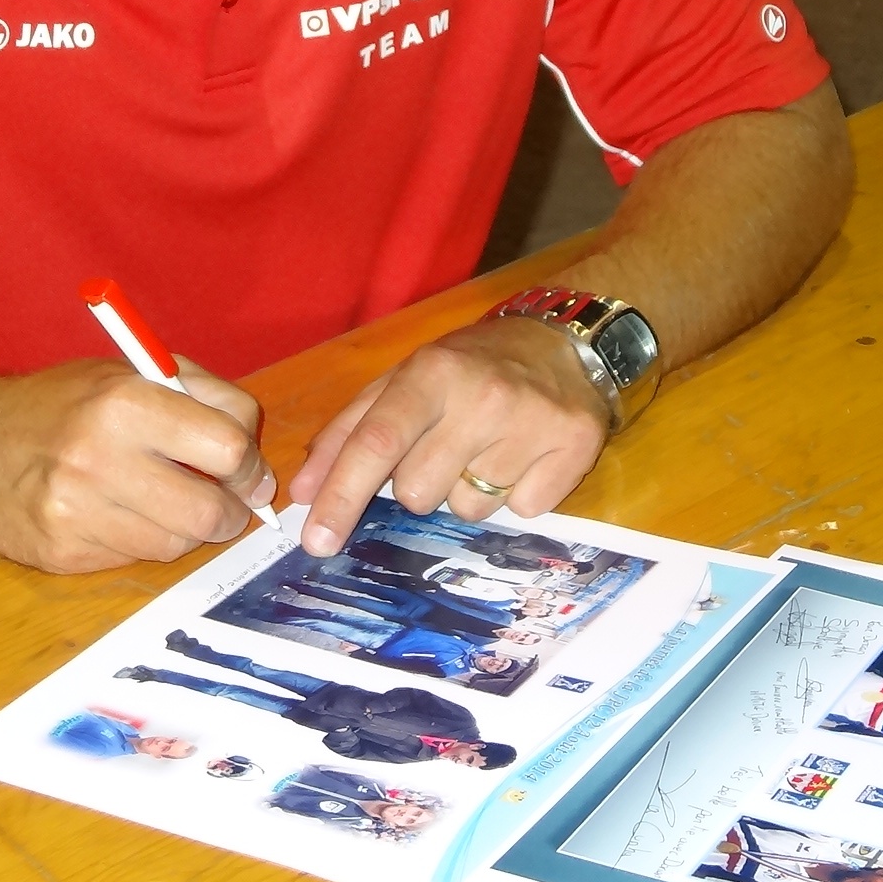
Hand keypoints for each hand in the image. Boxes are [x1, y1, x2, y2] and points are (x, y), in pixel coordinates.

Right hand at [0, 357, 273, 573]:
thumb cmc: (61, 403)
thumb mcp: (129, 371)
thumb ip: (199, 395)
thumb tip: (253, 449)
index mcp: (125, 401)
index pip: (227, 445)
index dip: (249, 464)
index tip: (248, 472)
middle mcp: (99, 457)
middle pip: (209, 510)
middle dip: (231, 511)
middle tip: (227, 503)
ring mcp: (77, 512)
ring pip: (176, 544)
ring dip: (189, 531)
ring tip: (171, 505)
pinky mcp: (62, 553)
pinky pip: (135, 561)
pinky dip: (144, 542)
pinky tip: (125, 517)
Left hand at [288, 317, 610, 556]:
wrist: (563, 341)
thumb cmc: (469, 365)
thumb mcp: (404, 379)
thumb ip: (349, 430)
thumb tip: (306, 492)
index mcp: (431, 371)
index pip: (377, 442)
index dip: (342, 495)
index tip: (317, 540)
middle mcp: (483, 396)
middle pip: (418, 492)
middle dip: (417, 485)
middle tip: (440, 449)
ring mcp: (532, 423)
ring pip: (469, 509)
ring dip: (467, 490)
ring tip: (485, 448)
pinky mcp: (576, 448)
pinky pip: (523, 511)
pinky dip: (516, 493)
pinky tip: (523, 456)